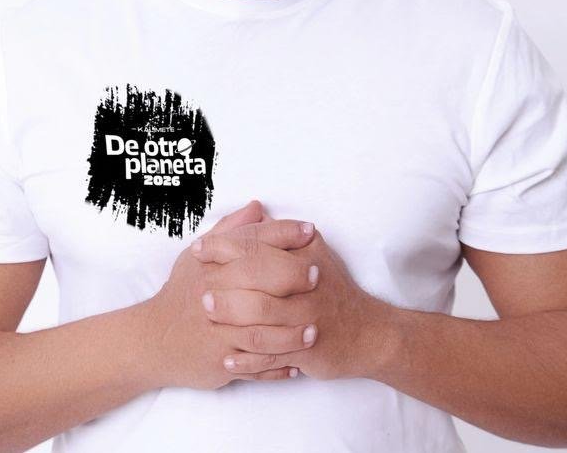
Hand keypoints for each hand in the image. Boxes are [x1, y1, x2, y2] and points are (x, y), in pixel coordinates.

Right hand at [141, 200, 317, 389]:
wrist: (152, 340)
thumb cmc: (181, 293)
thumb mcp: (198, 256)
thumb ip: (230, 231)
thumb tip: (258, 207)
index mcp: (212, 265)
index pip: (252, 241)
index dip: (284, 233)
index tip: (309, 232)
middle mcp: (215, 293)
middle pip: (260, 279)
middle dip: (293, 276)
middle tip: (319, 275)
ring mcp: (219, 330)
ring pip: (262, 330)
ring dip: (292, 332)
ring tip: (315, 328)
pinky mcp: (220, 361)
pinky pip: (254, 366)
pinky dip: (277, 367)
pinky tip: (298, 364)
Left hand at [194, 211, 385, 380]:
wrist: (368, 332)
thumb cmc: (331, 290)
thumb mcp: (311, 253)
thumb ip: (278, 234)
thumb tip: (249, 209)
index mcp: (305, 251)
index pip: (256, 241)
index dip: (223, 245)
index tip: (198, 249)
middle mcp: (308, 278)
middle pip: (254, 274)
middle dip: (222, 281)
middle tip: (200, 288)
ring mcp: (308, 313)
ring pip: (260, 313)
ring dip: (229, 315)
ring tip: (208, 315)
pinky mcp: (309, 345)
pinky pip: (270, 352)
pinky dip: (246, 357)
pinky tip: (227, 356)